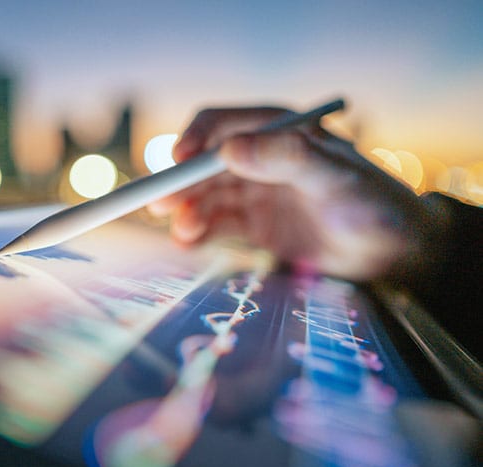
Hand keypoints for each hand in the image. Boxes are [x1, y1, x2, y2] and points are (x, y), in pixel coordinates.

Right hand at [149, 106, 441, 280]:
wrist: (393, 254)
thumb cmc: (374, 205)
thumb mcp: (336, 177)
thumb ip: (287, 158)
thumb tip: (229, 150)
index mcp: (277, 132)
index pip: (221, 125)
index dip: (193, 140)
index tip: (177, 161)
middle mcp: (259, 159)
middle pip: (203, 165)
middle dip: (180, 183)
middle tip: (160, 205)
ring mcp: (254, 193)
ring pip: (204, 197)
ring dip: (187, 212)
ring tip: (183, 232)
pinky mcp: (253, 226)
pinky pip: (215, 225)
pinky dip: (197, 233)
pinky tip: (188, 243)